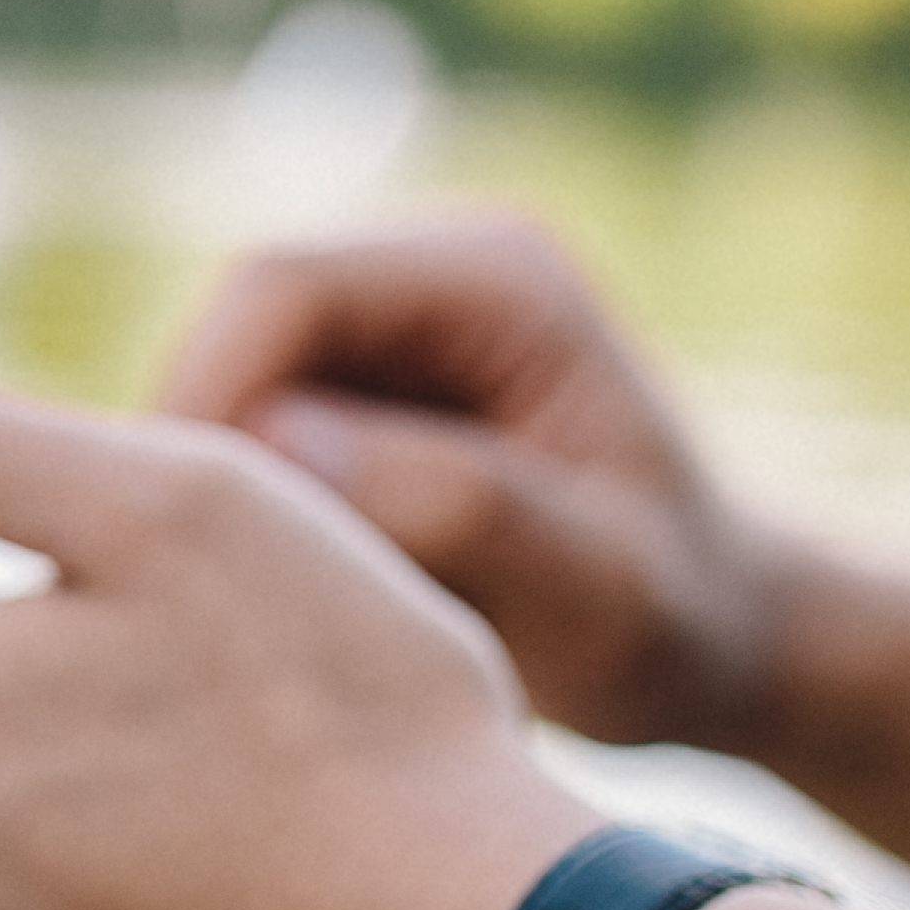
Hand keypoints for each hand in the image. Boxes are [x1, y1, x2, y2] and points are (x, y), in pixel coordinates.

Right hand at [158, 214, 804, 751]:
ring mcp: (393, 324)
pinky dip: (241, 508)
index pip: (283, 288)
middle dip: (200, 451)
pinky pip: (249, 426)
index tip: (191, 542)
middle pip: (236, 325)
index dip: (210, 398)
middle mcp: (432, 271)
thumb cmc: (677, 621)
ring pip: (227, 379)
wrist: (718, 639)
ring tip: (237, 605)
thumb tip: (280, 446)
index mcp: (499, 278)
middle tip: (191, 592)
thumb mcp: (596, 589)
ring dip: (217, 487)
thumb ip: (456, 507)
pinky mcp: (362, 386)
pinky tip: (265, 595)